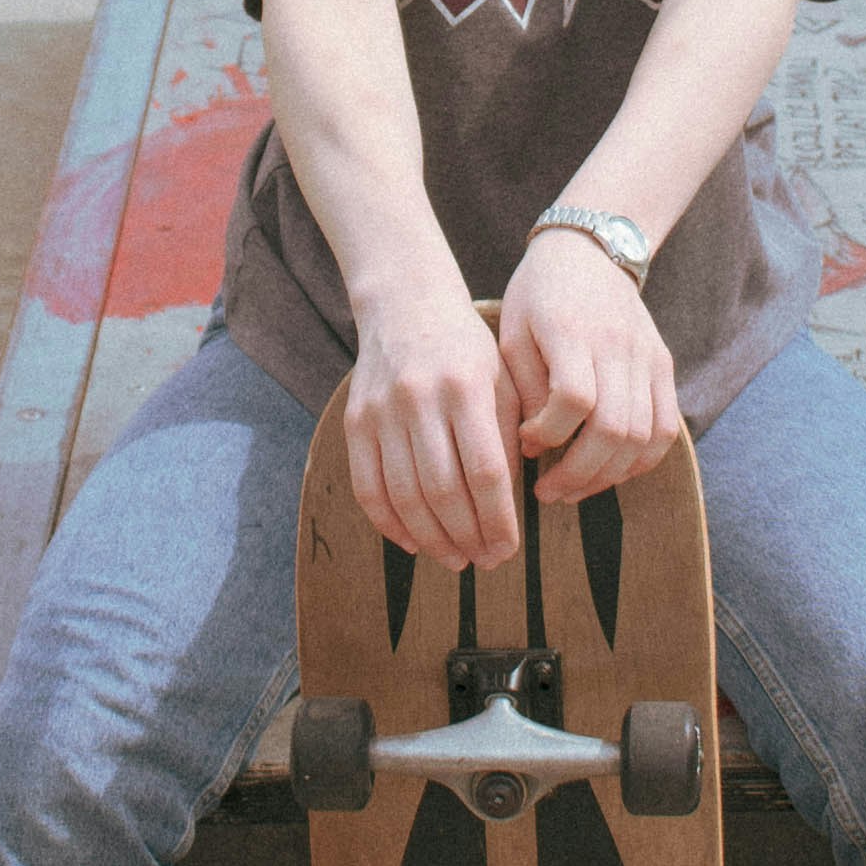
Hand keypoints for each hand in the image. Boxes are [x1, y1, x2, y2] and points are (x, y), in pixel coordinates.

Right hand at [343, 278, 521, 571]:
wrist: (406, 303)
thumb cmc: (466, 348)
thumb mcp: (501, 379)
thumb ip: (506, 436)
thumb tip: (507, 506)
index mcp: (467, 387)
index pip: (485, 471)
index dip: (498, 519)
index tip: (510, 549)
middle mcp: (421, 399)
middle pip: (444, 490)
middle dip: (468, 536)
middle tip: (486, 561)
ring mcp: (382, 411)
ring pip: (405, 496)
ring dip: (432, 538)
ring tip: (456, 559)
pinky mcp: (355, 421)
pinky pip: (367, 486)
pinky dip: (389, 523)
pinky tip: (412, 542)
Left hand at [497, 228, 681, 506]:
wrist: (589, 252)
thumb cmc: (538, 296)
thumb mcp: (514, 331)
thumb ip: (526, 388)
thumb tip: (537, 447)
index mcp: (572, 331)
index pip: (575, 399)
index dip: (550, 433)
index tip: (526, 442)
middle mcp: (617, 346)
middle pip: (614, 428)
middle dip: (579, 472)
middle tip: (548, 493)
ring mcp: (647, 358)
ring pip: (643, 436)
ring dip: (609, 475)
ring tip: (574, 489)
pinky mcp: (663, 367)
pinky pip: (665, 429)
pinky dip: (642, 460)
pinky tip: (611, 472)